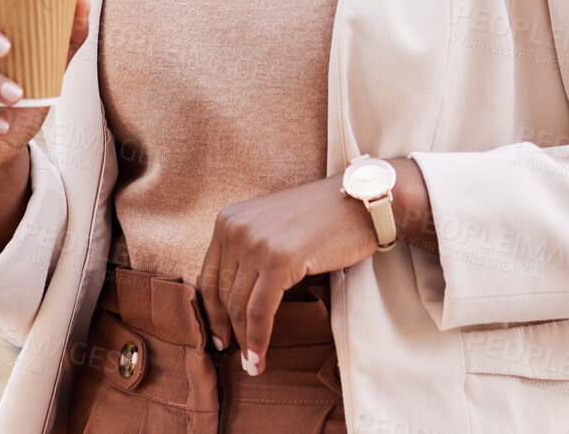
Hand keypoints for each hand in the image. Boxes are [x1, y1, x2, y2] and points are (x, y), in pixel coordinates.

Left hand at [197, 173, 377, 374]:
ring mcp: (255, 242)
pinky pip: (260, 311)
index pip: (209, 276)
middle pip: (224, 294)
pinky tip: (260, 358)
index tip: (220, 338)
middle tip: (243, 359)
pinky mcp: (278, 260)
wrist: (359, 203)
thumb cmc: (320, 220)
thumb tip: (236, 301)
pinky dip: (259, 339)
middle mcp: (234, 228)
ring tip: (254, 365)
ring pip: (240, 306)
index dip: (212, 313)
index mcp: (227, 220)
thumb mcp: (271, 228)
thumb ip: (249, 252)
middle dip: (231, 332)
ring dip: (246, 342)